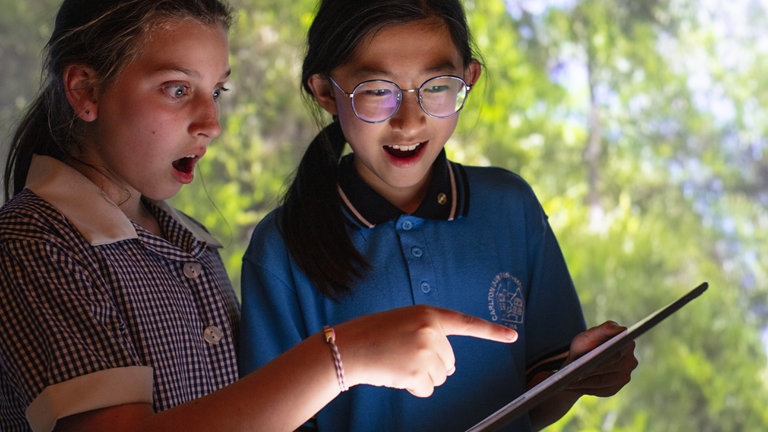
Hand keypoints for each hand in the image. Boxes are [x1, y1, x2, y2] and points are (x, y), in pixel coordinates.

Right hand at [333, 305, 517, 396]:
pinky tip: (395, 374)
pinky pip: (427, 388)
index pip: (466, 323)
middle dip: (431, 364)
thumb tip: (446, 365)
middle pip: (450, 361)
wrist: (347, 347)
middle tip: (404, 356)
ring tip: (397, 363)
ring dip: (421, 376)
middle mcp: (431, 330)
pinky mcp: (418, 371)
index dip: (491, 332)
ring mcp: (426, 351)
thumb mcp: (403, 322)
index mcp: (428, 314)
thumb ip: (427, 332)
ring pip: (439, 377)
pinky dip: (413, 387)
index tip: (512, 335)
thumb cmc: (371, 335)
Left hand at [563, 321, 637, 396]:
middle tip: (574, 373)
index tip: (590, 360)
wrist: (580, 363)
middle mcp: (630, 360)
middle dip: (592, 369)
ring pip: (604, 380)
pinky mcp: (616, 388)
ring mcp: (625, 376)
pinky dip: (585, 388)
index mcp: (626, 343)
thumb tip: (620, 329)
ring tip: (568, 381)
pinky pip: (600, 390)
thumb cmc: (586, 346)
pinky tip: (572, 386)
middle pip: (610, 366)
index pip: (617, 351)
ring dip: (585, 381)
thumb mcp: (589, 335)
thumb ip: (604, 329)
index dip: (603, 356)